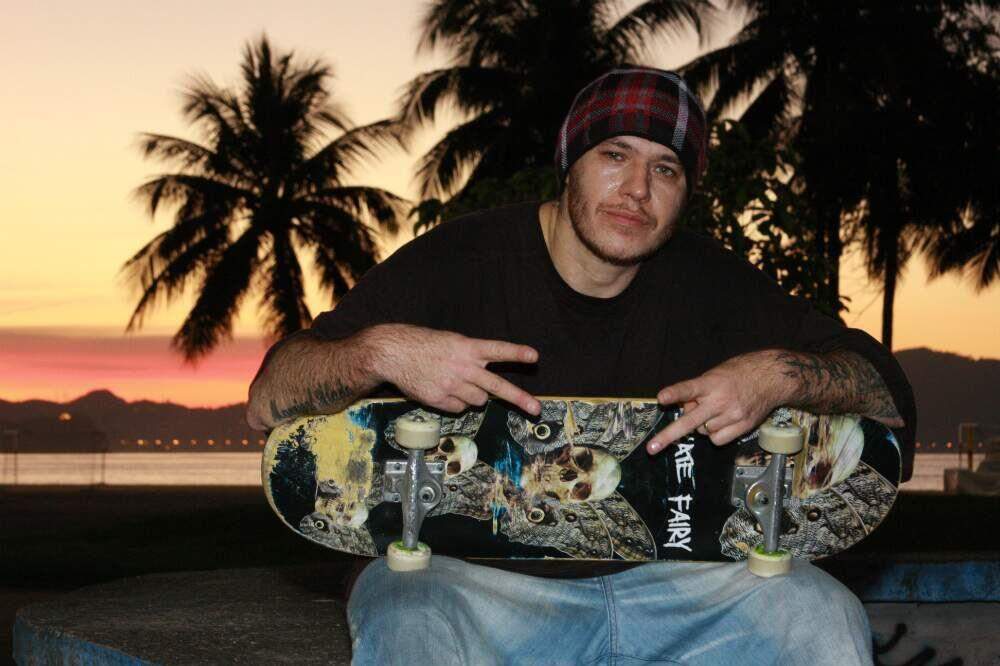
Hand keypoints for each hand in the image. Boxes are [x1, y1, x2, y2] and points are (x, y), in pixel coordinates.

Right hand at [369, 324, 540, 414]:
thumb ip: (471, 357)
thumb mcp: (451, 341)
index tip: (534, 356)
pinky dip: (456, 403)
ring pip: (478, 401)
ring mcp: (451, 385)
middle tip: (536, 410)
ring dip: (475, 396)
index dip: (516, 353)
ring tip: (459, 383)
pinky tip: (443, 390)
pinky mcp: (439, 399)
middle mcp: (462, 367)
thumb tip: (485, 384)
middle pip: (496, 386)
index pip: (496, 350)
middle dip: (519, 398)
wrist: (393, 353)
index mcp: (467, 348)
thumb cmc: (424, 344)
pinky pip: (459, 408)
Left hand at [646, 350, 794, 453]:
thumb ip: (697, 391)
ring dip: (703, 425)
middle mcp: (720, 400)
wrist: (771, 378)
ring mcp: (732, 415)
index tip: (661, 398)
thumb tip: (682, 409)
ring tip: (715, 410)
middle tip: (651, 448)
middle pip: (690, 421)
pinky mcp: (743, 427)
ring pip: (703, 432)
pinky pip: (718, 440)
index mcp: (711, 383)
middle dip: (669, 436)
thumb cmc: (738, 374)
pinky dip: (716, 434)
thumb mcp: (714, 375)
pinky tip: (723, 421)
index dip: (675, 394)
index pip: (689, 388)